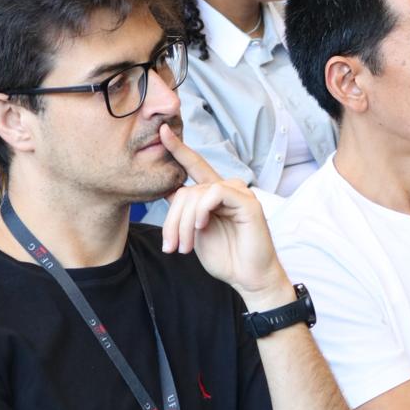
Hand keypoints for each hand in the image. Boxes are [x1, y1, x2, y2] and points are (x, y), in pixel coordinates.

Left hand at [158, 124, 290, 304]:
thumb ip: (184, 211)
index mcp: (213, 195)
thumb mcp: (195, 232)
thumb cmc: (226, 257)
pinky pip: (215, 193)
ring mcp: (239, 193)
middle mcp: (226, 189)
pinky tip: (202, 225)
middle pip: (186, 189)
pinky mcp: (248, 201)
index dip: (178, 149)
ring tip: (185, 246)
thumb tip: (167, 191)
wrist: (248, 277)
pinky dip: (202, 209)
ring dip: (184, 222)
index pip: (194, 166)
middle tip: (171, 246)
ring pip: (197, 192)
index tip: (162, 131)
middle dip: (172, 220)